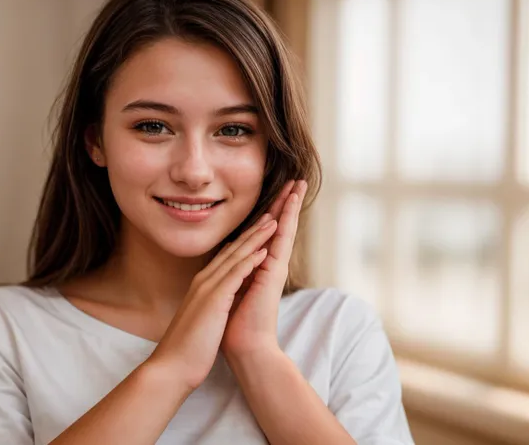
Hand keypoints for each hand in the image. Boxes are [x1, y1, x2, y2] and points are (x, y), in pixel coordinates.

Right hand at [146, 213, 277, 391]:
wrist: (172, 366)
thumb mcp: (200, 319)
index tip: (259, 228)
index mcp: (202, 286)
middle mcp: (204, 281)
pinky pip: (234, 275)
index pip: (226, 258)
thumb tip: (215, 301)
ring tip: (273, 222)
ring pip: (235, 257)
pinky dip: (249, 261)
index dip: (244, 241)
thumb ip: (207, 305)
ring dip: (255, 238)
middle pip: (232, 250)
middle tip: (270, 213)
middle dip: (253, 231)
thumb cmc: (187, 348)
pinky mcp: (213, 300)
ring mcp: (207, 289)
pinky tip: (263, 250)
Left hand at [221, 179, 307, 359]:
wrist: (245, 348)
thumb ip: (235, 275)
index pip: (265, 234)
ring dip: (290, 205)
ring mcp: (273, 268)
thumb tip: (229, 264)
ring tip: (298, 184)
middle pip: (278, 227)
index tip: (276, 193)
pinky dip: (286, 221)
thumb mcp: (230, 292)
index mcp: (257, 268)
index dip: (270, 213)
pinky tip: (290, 204)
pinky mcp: (274, 273)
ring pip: (284, 229)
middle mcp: (269, 265)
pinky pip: (281, 240)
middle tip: (295, 180)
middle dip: (285, 203)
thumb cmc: (234, 326)